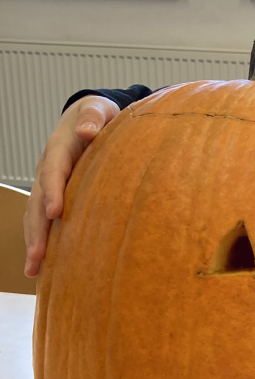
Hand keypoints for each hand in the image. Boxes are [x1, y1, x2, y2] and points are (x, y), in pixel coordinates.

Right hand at [24, 96, 121, 277]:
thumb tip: (87, 130)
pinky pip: (41, 219)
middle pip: (38, 201)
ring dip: (34, 242)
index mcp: (59, 149)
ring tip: (34, 269)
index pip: (54, 172)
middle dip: (37, 230)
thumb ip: (92, 117)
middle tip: (38, 257)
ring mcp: (47, 183)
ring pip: (35, 215)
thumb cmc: (96, 115)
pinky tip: (42, 265)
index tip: (55, 213)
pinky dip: (40, 240)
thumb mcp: (97, 109)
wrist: (86, 117)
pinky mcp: (52, 195)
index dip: (53, 192)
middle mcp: (47, 168)